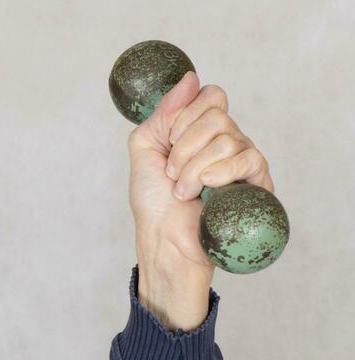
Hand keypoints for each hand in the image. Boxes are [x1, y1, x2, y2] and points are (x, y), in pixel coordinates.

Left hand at [127, 70, 275, 277]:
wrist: (163, 239)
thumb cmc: (153, 201)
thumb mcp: (144, 148)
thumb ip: (163, 112)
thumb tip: (190, 77)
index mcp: (202, 129)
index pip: (211, 95)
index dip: (183, 117)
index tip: (168, 143)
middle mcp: (228, 139)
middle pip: (217, 114)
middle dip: (183, 147)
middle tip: (172, 173)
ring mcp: (244, 159)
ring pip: (227, 138)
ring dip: (193, 169)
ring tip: (185, 191)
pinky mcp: (257, 181)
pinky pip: (246, 158)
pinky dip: (216, 175)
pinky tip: (206, 192)